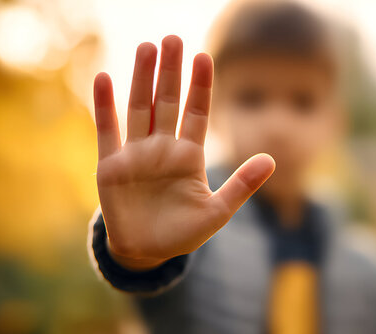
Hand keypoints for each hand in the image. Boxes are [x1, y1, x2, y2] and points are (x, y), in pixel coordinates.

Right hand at [92, 35, 274, 269]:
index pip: (197, 112)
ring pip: (139, 108)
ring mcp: (136, 154)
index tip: (205, 57)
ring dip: (141, 79)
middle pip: (167, 102)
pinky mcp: (111, 166)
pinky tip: (104, 78)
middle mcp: (162, 148)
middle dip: (170, 72)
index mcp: (189, 156)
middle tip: (172, 39)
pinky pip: (107, 131)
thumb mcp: (217, 212)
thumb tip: (272, 159)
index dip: (201, 86)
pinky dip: (104, 106)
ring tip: (146, 48)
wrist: (146, 253)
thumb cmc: (182, 233)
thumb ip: (242, 186)